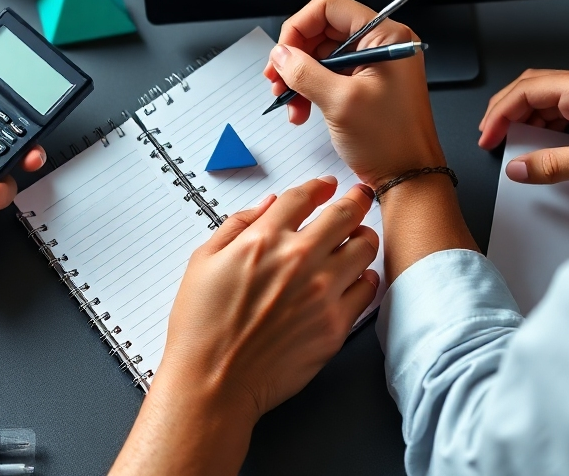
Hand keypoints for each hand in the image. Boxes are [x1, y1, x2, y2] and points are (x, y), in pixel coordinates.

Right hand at [109, 178, 379, 475]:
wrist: (213, 383)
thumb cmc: (201, 326)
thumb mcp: (203, 260)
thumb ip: (238, 223)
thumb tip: (269, 204)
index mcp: (264, 238)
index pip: (304, 196)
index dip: (319, 185)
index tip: (326, 185)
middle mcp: (299, 259)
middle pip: (345, 214)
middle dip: (355, 200)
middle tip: (360, 197)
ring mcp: (322, 293)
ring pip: (364, 248)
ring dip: (363, 237)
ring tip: (359, 238)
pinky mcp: (335, 325)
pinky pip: (367, 290)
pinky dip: (366, 277)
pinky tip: (357, 276)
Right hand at [263, 0, 443, 185]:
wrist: (409, 179)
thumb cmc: (390, 143)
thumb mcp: (340, 102)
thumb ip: (304, 72)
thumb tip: (280, 55)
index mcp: (386, 36)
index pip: (330, 7)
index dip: (299, 27)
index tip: (283, 53)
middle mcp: (381, 44)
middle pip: (322, 30)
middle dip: (295, 56)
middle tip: (277, 80)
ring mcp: (374, 64)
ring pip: (321, 54)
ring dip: (299, 77)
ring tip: (289, 102)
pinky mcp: (366, 83)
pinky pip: (329, 74)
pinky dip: (310, 89)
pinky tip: (301, 110)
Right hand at [478, 67, 568, 184]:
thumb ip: (552, 165)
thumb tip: (518, 168)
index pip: (527, 91)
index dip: (501, 113)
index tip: (488, 135)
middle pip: (532, 87)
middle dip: (506, 110)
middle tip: (490, 134)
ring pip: (545, 96)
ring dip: (524, 116)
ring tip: (510, 139)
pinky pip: (561, 107)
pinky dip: (542, 121)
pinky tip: (537, 138)